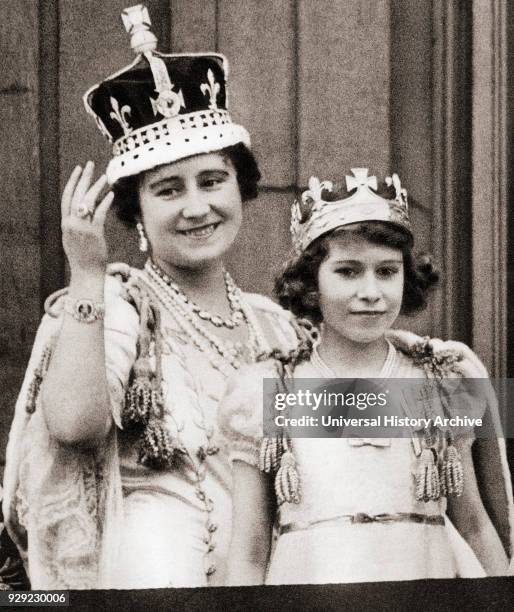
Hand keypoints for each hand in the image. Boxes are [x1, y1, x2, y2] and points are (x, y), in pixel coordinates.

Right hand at [61, 161, 113, 276]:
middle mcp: (71, 224)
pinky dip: (105, 203)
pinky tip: (111, 195)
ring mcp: (82, 229)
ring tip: (105, 177)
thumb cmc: (83, 257)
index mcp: (65, 224)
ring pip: (87, 202)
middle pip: (76, 195)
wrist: (86, 273)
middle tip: (90, 164)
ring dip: (96, 187)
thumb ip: (76, 224)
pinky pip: (99, 214)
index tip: (78, 169)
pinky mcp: (94, 234)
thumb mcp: (74, 238)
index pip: (66, 197)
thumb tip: (84, 210)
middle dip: (84, 178)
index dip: (72, 182)